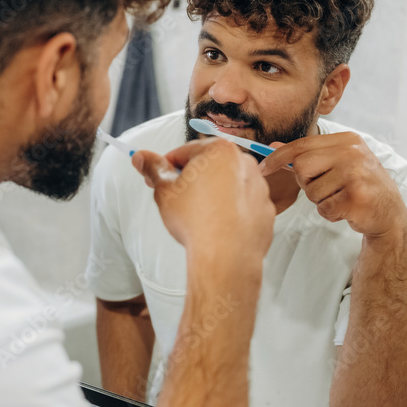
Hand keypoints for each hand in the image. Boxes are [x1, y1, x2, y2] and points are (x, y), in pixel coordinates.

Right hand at [132, 138, 274, 261]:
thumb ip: (153, 169)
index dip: (166, 168)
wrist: (225, 256)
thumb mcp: (164, 191)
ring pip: (227, 184)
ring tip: (198, 215)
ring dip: (211, 193)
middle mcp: (244, 163)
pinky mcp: (265, 208)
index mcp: (218, 151)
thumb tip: (142, 157)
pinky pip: (242, 203)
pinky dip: (230, 209)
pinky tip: (216, 224)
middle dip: (191, 179)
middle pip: (208, 165)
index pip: (183, 152)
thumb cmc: (196, 221)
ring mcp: (258, 186)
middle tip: (177, 199)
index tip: (158, 179)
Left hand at [258, 132, 406, 239]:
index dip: (278, 157)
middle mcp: (353, 153)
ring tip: (341, 198)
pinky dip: (330, 213)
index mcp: (347, 140)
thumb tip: (273, 146)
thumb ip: (306, 154)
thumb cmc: (358, 186)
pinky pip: (324, 208)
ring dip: (321, 201)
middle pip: (301, 167)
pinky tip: (347, 209)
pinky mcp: (357, 197)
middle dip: (307, 183)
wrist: (389, 213)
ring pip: (311, 191)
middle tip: (327, 188)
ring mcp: (357, 174)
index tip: (263, 167)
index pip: (302, 145)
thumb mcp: (336, 163)